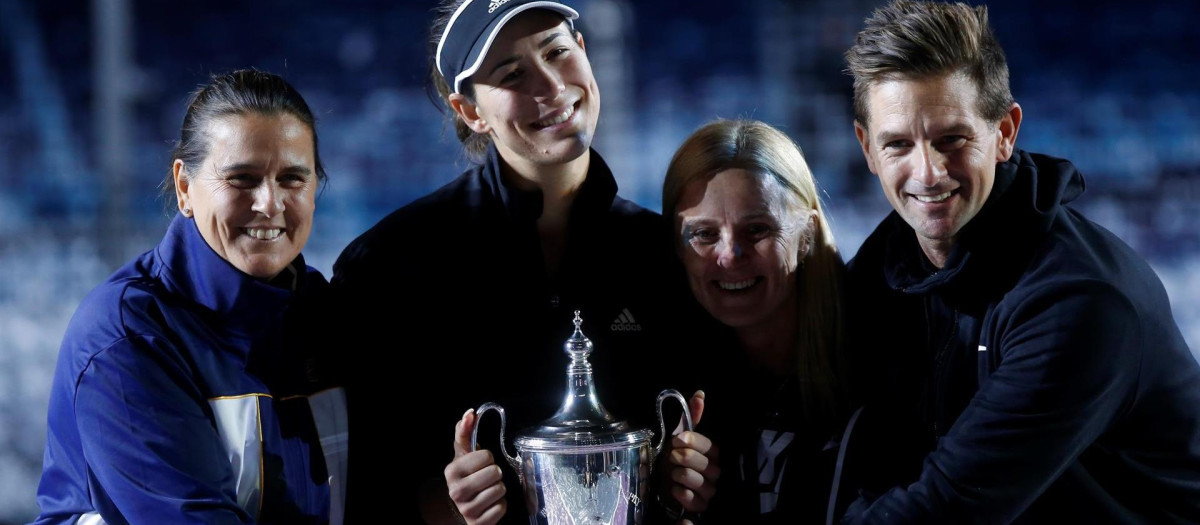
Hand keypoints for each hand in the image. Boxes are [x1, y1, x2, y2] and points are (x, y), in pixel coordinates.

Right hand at [444, 409, 506, 524]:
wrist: (463, 505)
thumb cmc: (467, 474)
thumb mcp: (463, 454)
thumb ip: (465, 431)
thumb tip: (470, 413)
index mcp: (452, 471)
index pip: (486, 456)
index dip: (487, 459)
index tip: (480, 464)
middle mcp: (456, 492)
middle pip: (495, 473)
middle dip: (495, 474)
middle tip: (486, 478)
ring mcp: (466, 509)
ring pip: (500, 490)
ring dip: (498, 490)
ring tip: (487, 490)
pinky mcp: (478, 523)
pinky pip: (501, 508)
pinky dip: (500, 506)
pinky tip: (490, 504)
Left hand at [663, 390, 719, 516]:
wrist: (662, 481)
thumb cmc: (673, 457)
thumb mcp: (679, 435)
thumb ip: (691, 416)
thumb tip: (700, 394)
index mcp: (712, 453)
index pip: (709, 445)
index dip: (692, 441)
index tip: (676, 440)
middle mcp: (715, 471)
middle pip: (705, 464)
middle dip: (684, 458)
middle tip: (672, 456)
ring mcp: (709, 489)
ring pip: (701, 483)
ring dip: (682, 475)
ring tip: (672, 473)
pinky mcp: (701, 505)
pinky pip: (696, 501)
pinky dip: (683, 494)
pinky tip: (674, 488)